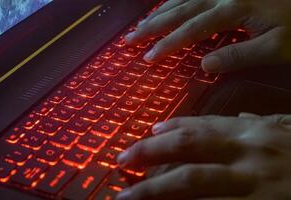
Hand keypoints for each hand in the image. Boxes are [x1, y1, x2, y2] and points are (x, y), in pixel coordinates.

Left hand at [116, 114, 290, 199]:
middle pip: (187, 147)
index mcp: (253, 133)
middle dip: (150, 152)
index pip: (202, 125)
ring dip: (155, 187)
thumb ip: (262, 123)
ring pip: (191, 182)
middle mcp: (246, 153)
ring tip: (128, 194)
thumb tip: (234, 118)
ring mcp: (250, 184)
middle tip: (123, 159)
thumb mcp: (290, 130)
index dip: (172, 128)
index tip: (149, 132)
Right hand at [125, 0, 290, 72]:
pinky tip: (167, 5)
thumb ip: (240, 55)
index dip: (167, 43)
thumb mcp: (277, 46)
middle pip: (179, 9)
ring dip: (158, 12)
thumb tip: (205, 66)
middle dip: (152, 25)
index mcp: (233, 9)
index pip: (191, 29)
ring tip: (140, 25)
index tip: (148, 57)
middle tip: (130, 38)